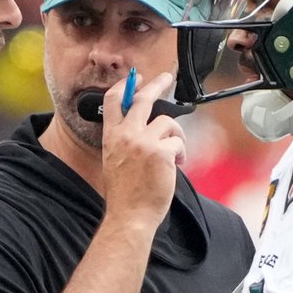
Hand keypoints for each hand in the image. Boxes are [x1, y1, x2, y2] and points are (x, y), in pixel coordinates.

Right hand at [101, 71, 186, 226]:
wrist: (129, 215)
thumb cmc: (124, 194)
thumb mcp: (114, 160)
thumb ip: (125, 141)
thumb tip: (145, 126)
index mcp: (111, 137)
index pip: (114, 101)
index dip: (125, 86)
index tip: (136, 78)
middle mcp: (126, 135)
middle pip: (143, 99)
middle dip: (157, 84)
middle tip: (167, 77)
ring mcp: (144, 143)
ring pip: (167, 122)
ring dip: (175, 135)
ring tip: (175, 153)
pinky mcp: (161, 152)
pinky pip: (178, 142)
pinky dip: (180, 153)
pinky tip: (176, 166)